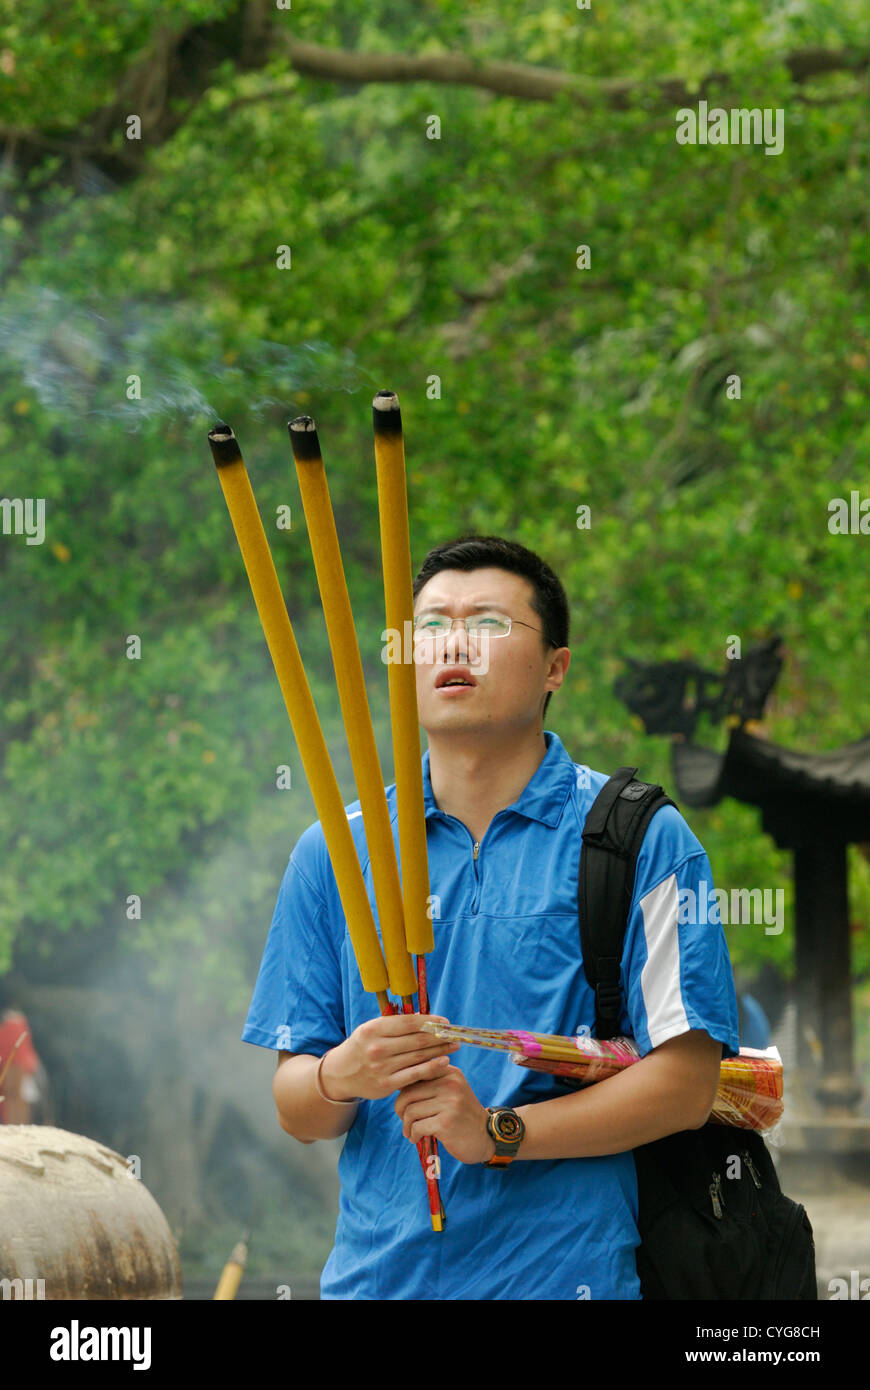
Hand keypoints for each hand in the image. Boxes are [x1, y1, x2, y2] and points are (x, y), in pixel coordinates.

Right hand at [320, 1013, 460, 1101]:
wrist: (340, 1074)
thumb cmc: (362, 1047)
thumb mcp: (371, 1029)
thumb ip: (394, 1024)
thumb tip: (425, 1018)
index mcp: (373, 1029)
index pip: (408, 1023)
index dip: (430, 1022)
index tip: (445, 1022)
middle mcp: (377, 1048)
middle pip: (417, 1040)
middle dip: (439, 1036)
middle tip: (454, 1034)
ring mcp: (382, 1067)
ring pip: (418, 1057)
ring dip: (440, 1050)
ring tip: (453, 1045)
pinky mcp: (386, 1085)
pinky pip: (415, 1075)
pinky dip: (432, 1067)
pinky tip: (444, 1062)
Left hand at [394, 1064, 496, 1164]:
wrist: (486, 1137)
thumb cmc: (461, 1114)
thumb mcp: (451, 1090)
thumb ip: (430, 1082)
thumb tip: (398, 1081)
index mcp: (449, 1072)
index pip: (415, 1073)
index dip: (403, 1089)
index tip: (404, 1102)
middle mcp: (450, 1083)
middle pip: (408, 1093)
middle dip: (401, 1109)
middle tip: (404, 1120)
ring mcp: (450, 1103)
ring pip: (410, 1111)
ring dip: (407, 1125)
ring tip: (410, 1132)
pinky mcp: (446, 1123)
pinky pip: (417, 1127)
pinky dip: (414, 1135)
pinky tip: (417, 1138)